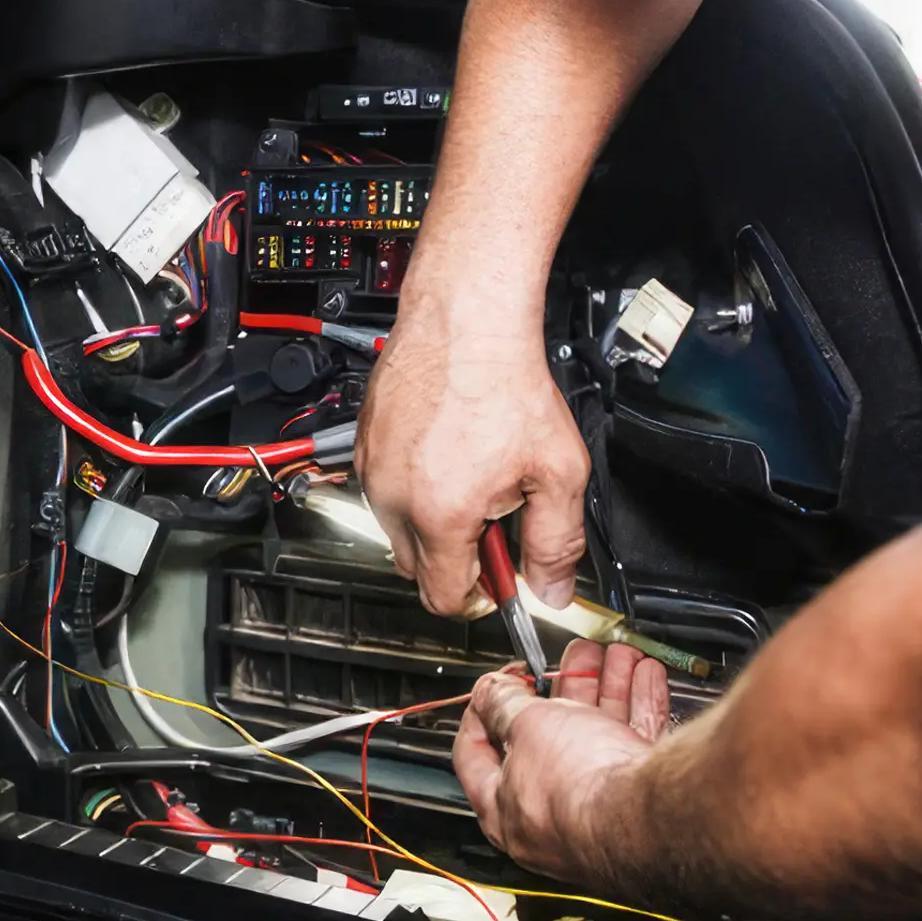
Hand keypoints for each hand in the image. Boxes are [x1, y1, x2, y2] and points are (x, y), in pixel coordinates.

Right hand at [355, 298, 588, 614]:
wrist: (465, 322)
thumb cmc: (505, 383)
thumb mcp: (558, 471)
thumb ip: (557, 542)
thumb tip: (553, 589)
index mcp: (440, 515)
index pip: (443, 597)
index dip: (478, 596)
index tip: (495, 579)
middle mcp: (394, 499)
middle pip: (416, 569)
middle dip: (454, 558)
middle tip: (491, 519)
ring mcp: (373, 472)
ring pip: (397, 529)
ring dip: (431, 520)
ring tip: (469, 475)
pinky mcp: (363, 447)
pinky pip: (384, 491)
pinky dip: (412, 487)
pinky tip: (445, 453)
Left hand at [452, 640, 669, 881]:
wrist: (652, 813)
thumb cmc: (578, 785)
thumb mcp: (524, 725)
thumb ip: (501, 703)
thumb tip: (489, 691)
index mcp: (506, 812)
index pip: (477, 758)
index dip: (483, 713)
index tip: (496, 686)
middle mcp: (552, 818)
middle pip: (549, 740)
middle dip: (564, 690)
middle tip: (570, 662)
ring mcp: (600, 811)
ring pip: (597, 736)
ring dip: (607, 688)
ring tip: (614, 657)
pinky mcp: (642, 802)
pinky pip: (634, 746)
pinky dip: (640, 707)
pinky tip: (644, 676)